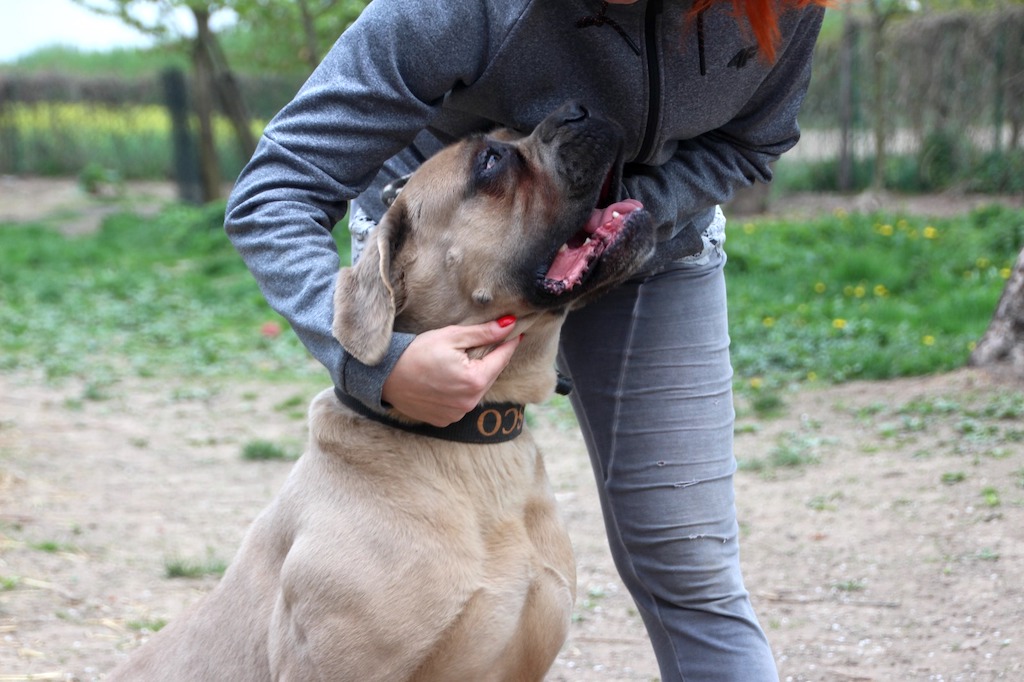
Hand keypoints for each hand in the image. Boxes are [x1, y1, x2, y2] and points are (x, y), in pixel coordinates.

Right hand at [381, 317, 520, 426]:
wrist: (385, 376)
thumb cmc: (416, 353)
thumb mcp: (451, 336)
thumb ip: (483, 333)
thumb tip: (508, 324)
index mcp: (475, 380)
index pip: (503, 357)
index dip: (510, 342)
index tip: (516, 331)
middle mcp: (470, 402)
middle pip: (490, 374)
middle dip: (491, 358)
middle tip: (487, 341)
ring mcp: (458, 414)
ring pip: (477, 390)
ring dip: (475, 376)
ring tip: (460, 361)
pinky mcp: (446, 420)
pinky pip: (462, 403)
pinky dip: (461, 391)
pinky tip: (447, 379)